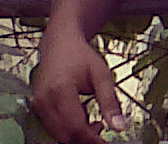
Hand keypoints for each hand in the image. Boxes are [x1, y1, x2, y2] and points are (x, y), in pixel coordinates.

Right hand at [30, 29, 125, 143]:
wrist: (60, 43)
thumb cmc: (82, 57)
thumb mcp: (102, 74)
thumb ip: (110, 101)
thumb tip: (120, 127)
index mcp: (61, 91)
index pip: (76, 128)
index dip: (93, 140)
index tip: (108, 143)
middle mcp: (45, 101)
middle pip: (65, 135)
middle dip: (86, 138)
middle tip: (104, 129)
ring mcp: (39, 106)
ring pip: (58, 134)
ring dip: (78, 135)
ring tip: (97, 121)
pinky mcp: (38, 108)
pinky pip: (53, 128)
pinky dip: (69, 129)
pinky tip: (84, 118)